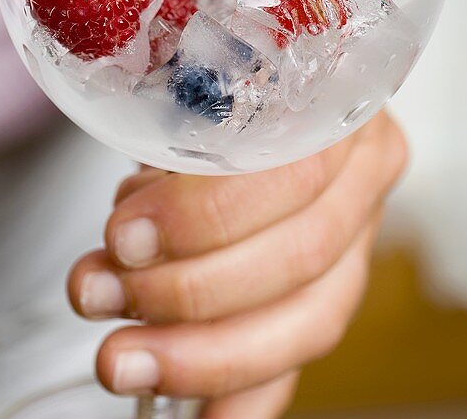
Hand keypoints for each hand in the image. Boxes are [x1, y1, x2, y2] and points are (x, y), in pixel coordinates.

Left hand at [68, 111, 407, 416]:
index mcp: (339, 107)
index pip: (290, 175)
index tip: (123, 238)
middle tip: (101, 295)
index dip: (204, 218)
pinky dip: (243, 396)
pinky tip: (197, 418)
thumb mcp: (195, 83)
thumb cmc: (214, 81)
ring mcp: (361, 237)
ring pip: (306, 321)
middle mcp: (365, 174)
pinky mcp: (337, 290)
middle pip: (299, 258)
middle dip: (189, 293)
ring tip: (120, 357)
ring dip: (203, 356)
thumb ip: (173, 142)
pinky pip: (300, 360)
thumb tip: (123, 240)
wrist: (255, 91)